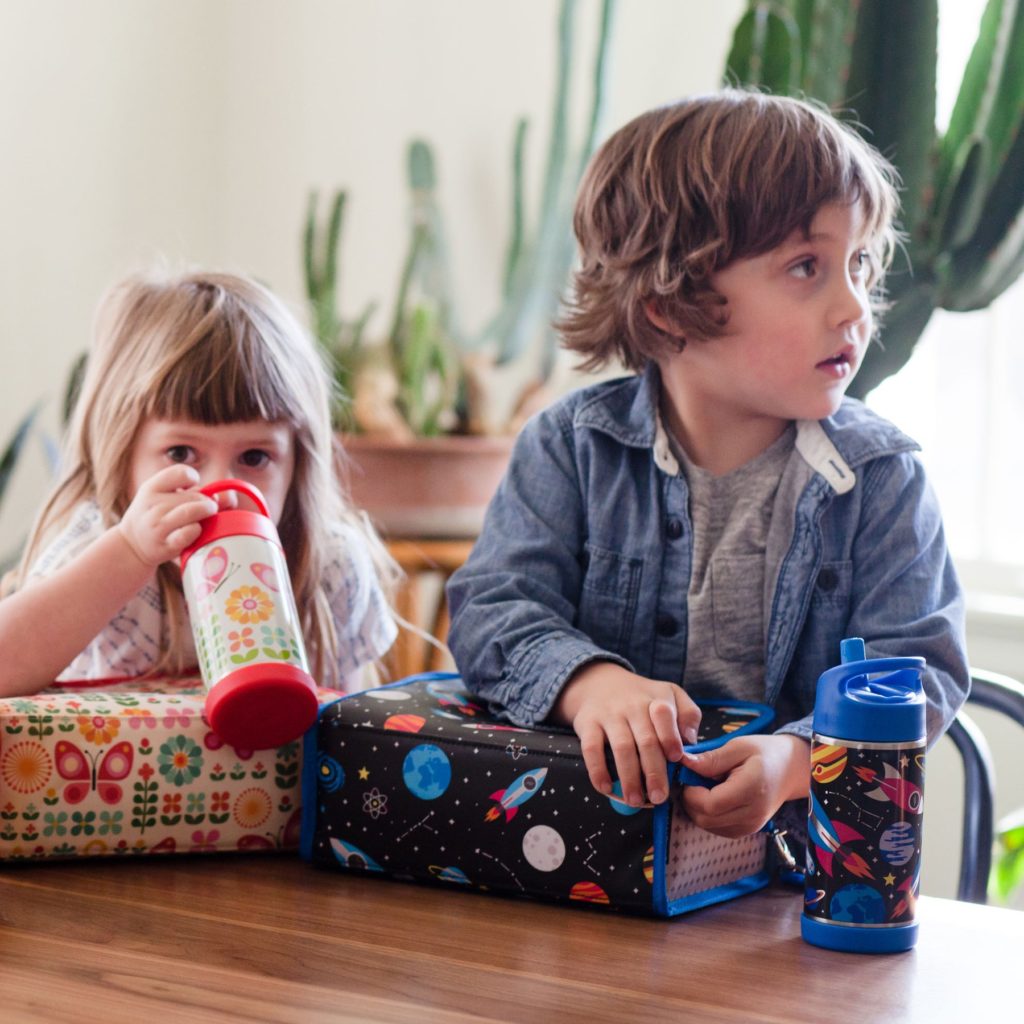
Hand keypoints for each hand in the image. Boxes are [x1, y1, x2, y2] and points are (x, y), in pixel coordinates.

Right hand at [116, 465, 217, 567]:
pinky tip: (195, 530)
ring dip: (206, 512)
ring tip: (207, 515)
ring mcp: (157, 525)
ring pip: (192, 511)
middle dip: (205, 501)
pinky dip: (198, 530)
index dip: (193, 478)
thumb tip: (229, 497)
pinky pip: (190, 532)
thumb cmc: (157, 516)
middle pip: (193, 495)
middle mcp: (152, 505)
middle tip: (206, 508)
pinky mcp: (165, 545)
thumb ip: (195, 492)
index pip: (181, 473)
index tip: (191, 487)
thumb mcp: (166, 497)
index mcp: (152, 487)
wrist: (132, 545)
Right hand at [553, 661, 700, 807]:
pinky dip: (597, 770)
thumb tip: (691, 740)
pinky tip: (606, 788)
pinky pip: (591, 748)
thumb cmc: (643, 698)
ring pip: (621, 747)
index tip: (676, 759)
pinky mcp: (587, 724)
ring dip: (629, 777)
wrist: (599, 683)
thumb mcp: (671, 694)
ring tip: (635, 800)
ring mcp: (609, 715)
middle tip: (659, 797)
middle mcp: (633, 706)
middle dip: (654, 771)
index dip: (670, 737)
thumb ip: (688, 714)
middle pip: (646, 740)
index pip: (664, 715)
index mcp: (657, 700)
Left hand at [679, 734, 809, 837]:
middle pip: (706, 819)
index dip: (691, 792)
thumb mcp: (739, 746)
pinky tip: (713, 797)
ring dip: (698, 808)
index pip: (710, 804)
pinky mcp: (747, 830)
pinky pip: (717, 829)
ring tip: (705, 786)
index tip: (689, 775)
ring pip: (708, 826)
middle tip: (693, 780)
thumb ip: (711, 759)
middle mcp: (752, 814)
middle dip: (691, 800)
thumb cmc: (765, 753)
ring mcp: (751, 826)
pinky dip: (708, 815)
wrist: (791, 770)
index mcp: (751, 789)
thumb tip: (684, 763)